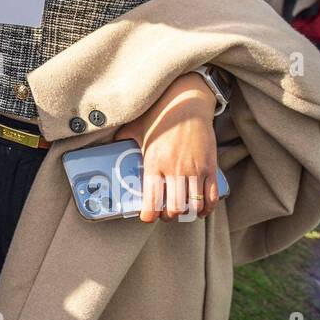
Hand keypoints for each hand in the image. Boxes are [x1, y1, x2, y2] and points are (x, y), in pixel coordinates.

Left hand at [118, 73, 219, 222]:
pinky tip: (200, 208)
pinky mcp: (210, 167)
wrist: (187, 102)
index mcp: (154, 163)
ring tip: (182, 209)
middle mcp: (175, 169)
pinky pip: (211, 196)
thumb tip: (108, 146)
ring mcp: (195, 169)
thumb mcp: (136, 129)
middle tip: (165, 212)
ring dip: (187, 212)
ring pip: (193, 205)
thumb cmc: (159, 116)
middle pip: (174, 208)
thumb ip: (122, 140)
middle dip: (168, 215)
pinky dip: (206, 208)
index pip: (152, 201)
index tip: (148, 216)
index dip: (149, 215)